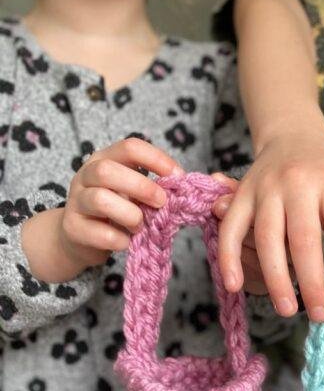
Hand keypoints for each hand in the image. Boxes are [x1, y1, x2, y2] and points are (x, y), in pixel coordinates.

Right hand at [59, 138, 182, 272]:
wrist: (80, 238)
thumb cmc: (114, 212)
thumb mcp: (133, 194)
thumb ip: (152, 188)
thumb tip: (183, 189)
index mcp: (105, 160)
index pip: (130, 147)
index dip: (157, 159)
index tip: (179, 178)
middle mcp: (86, 176)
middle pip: (107, 170)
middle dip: (141, 187)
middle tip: (161, 202)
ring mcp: (76, 202)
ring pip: (100, 200)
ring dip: (130, 215)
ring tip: (140, 226)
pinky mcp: (74, 228)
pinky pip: (101, 233)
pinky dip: (120, 239)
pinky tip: (127, 242)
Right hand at [214, 117, 323, 321]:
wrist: (293, 138)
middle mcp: (297, 183)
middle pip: (303, 239)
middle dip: (312, 282)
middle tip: (320, 314)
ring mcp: (265, 188)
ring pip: (267, 239)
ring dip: (276, 279)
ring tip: (287, 309)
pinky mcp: (241, 194)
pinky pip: (230, 229)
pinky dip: (229, 258)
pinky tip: (234, 286)